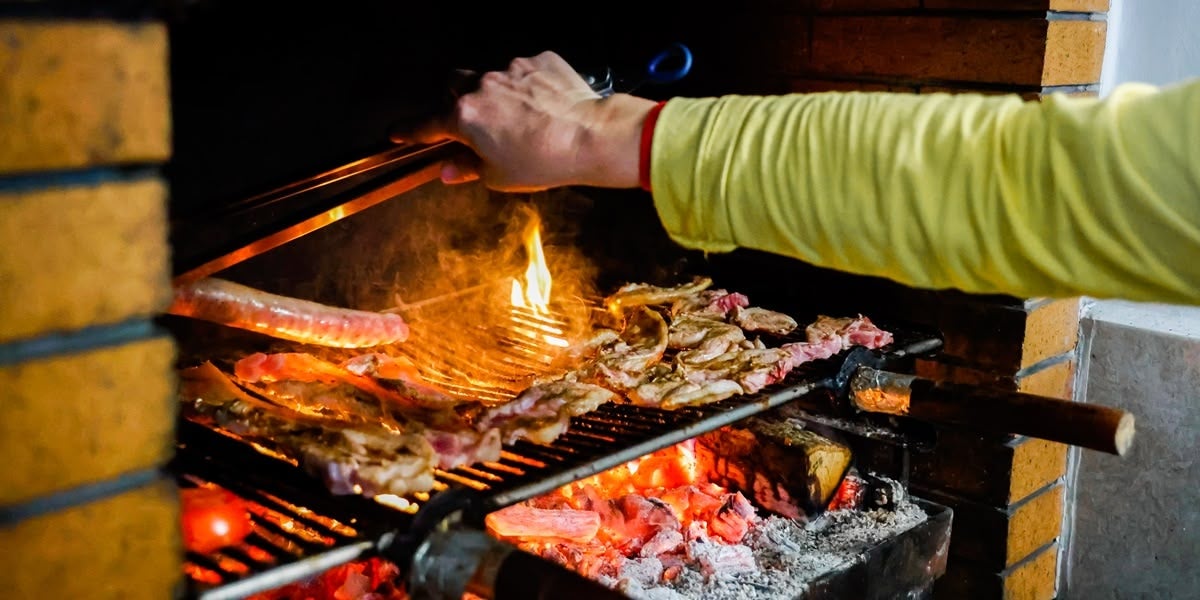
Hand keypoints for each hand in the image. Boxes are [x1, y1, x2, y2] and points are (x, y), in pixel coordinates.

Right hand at [394, 51, 656, 191]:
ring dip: (498, 94)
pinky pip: (524, 71)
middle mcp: (482, 85)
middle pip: (455, 86)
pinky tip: (544, 107)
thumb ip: (468, 168)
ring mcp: (511, 69)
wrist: (591, 137)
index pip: (427, 124)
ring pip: (492, 77)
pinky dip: (528, 86)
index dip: (410, 131)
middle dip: (458, 101)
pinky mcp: (539, 61)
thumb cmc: (544, 161)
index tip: (397, 134)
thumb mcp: (499, 176)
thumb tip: (448, 170)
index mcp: (465, 116)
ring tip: (522, 118)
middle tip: (475, 123)